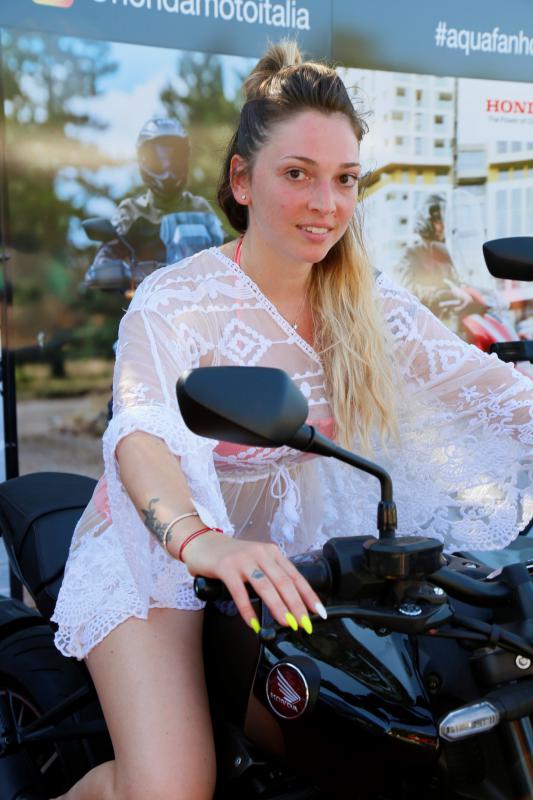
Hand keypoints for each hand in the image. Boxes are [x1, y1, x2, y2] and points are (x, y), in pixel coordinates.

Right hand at [182, 532, 323, 633]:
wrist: (202, 542)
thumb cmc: (230, 556)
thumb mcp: (256, 561)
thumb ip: (270, 576)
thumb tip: (289, 603)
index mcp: (271, 552)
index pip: (295, 576)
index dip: (308, 595)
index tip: (318, 612)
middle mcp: (260, 553)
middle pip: (284, 582)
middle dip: (296, 605)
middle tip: (304, 624)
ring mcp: (243, 560)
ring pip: (265, 586)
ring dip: (278, 607)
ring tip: (286, 623)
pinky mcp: (226, 568)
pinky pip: (239, 592)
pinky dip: (248, 610)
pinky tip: (253, 624)